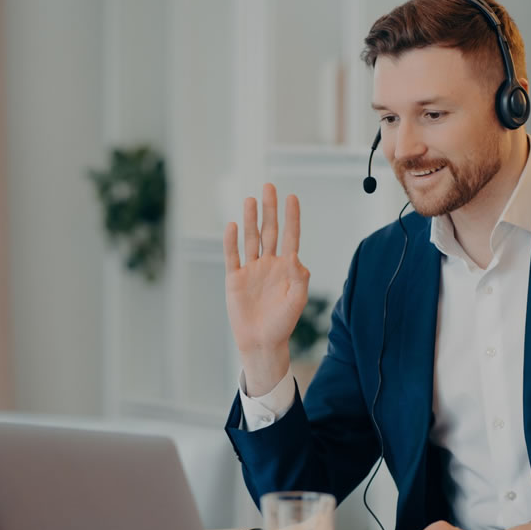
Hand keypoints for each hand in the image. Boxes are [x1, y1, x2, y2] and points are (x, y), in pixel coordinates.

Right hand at [223, 183, 309, 395]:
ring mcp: (251, 270)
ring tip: (250, 200)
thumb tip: (296, 259)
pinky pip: (233, 256)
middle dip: (269, 209)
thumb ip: (299, 280)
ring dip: (250, 219)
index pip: (290, 236)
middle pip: (269, 230)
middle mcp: (268, 264)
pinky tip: (231, 225)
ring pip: (250, 238)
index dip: (291, 217)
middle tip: (269, 186)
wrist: (261, 342)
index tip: (292, 197)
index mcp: (286, 267)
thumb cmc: (282, 324)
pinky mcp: (235, 279)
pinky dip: (231, 241)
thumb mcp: (296, 301)